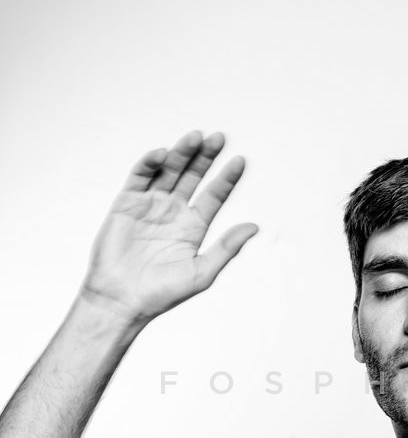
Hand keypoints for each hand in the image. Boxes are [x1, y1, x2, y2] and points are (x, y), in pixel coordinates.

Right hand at [79, 130, 257, 323]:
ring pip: (169, 171)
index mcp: (194, 226)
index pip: (215, 195)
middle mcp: (174, 211)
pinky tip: (164, 154)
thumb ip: (227, 248)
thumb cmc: (162, 293)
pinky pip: (139, 177)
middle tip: (218, 138)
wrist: (123, 300)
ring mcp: (150, 205)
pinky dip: (150, 163)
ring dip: (181, 154)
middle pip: (194, 176)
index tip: (240, 161)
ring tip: (195, 137)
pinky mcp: (126, 203)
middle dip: (205, 157)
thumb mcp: (203, 272)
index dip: (227, 178)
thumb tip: (254, 227)